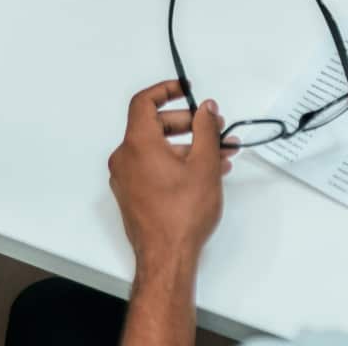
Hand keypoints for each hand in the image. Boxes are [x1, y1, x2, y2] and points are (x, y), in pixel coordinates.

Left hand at [108, 81, 231, 266]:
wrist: (167, 258)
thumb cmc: (182, 213)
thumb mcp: (204, 165)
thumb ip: (206, 130)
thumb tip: (205, 108)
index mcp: (137, 143)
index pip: (144, 101)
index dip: (166, 90)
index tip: (185, 90)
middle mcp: (126, 157)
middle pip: (154, 125)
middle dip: (188, 124)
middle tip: (214, 127)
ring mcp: (126, 178)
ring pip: (158, 149)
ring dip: (188, 147)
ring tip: (221, 153)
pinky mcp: (132, 195)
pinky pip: (154, 168)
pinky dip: (176, 164)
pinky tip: (205, 173)